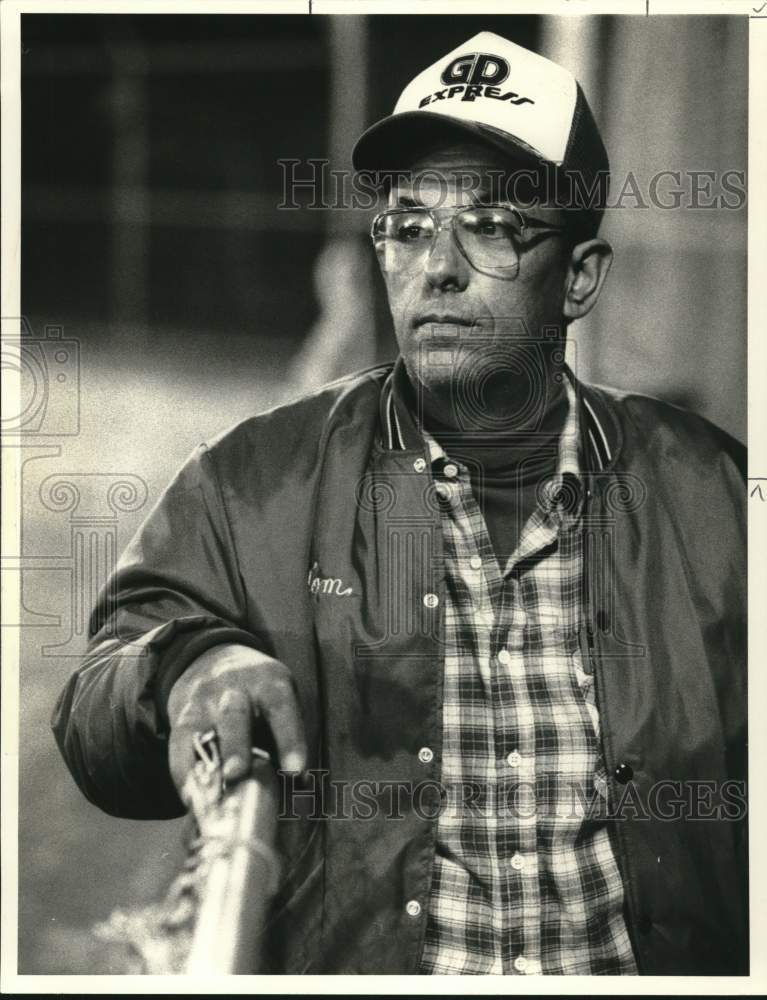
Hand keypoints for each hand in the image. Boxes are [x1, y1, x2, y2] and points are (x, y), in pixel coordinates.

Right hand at [167, 643, 305, 799]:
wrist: (211, 658)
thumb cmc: (257, 693)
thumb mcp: (278, 699)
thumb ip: (285, 737)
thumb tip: (299, 787)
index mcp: (269, 683)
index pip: (281, 709)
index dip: (290, 741)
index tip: (296, 772)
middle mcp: (234, 689)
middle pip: (234, 717)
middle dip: (235, 747)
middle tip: (237, 774)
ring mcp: (204, 702)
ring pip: (202, 732)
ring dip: (204, 766)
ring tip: (208, 799)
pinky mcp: (182, 716)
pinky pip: (179, 747)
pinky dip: (184, 775)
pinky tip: (192, 799)